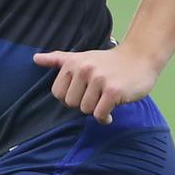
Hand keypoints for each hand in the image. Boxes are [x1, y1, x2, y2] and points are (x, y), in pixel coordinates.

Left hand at [33, 45, 158, 124]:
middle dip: (83, 104)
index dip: (70, 98)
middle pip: (71, 104)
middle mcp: (84, 69)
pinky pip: (100, 115)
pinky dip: (105, 117)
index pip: (58, 94)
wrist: (139, 58)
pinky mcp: (113, 91)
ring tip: (105, 100)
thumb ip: (58, 59)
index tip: (83, 92)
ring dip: (96, 110)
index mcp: (73, 62)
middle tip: (96, 96)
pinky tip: (112, 110)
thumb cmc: (108, 61)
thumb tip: (35, 59)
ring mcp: (99, 79)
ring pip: (85, 110)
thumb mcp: (81, 57)